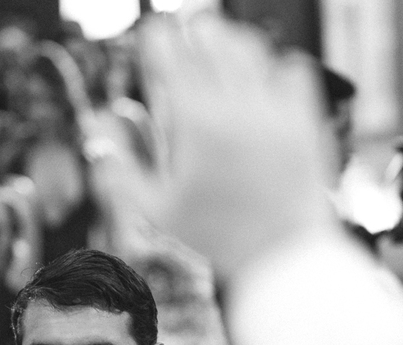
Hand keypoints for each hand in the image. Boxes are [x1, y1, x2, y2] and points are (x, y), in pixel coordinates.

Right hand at [117, 15, 338, 279]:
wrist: (282, 256)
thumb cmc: (216, 237)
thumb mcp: (156, 209)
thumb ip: (120, 165)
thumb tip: (98, 121)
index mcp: (196, 122)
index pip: (170, 50)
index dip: (157, 36)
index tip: (153, 36)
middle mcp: (237, 107)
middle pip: (212, 35)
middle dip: (194, 29)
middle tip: (188, 35)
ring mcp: (275, 110)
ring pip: (252, 46)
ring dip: (232, 42)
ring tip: (222, 51)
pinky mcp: (304, 119)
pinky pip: (293, 67)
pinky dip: (275, 65)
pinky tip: (263, 79)